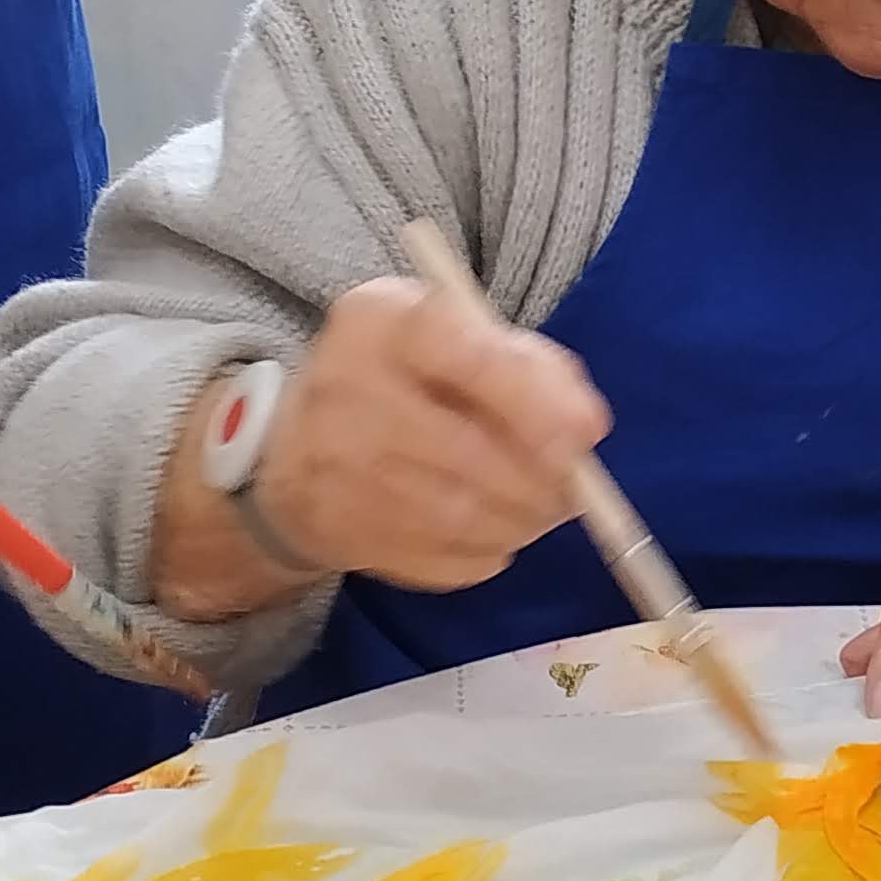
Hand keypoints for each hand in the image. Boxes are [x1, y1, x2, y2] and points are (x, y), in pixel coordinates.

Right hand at [247, 275, 608, 591]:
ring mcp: (336, 469)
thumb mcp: (453, 336)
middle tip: (572, 490)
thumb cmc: (398, 378)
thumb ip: (530, 366)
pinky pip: (442, 560)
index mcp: (380, 320)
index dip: (536, 406)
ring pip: (461, 516)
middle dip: (542, 482)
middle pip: (469, 453)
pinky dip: (487, 554)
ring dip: (521, 522)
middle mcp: (346, 388)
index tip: (580, 441)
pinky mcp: (341, 532)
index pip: (469, 358)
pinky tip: (492, 533)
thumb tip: (589, 428)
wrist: (292, 447)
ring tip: (539, 511)